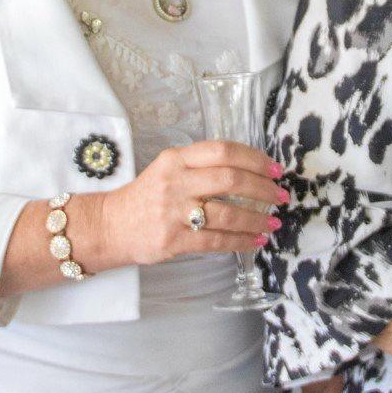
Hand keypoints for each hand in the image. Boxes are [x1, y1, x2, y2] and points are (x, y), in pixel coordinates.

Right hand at [91, 139, 285, 267]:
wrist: (111, 225)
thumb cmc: (147, 196)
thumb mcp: (169, 169)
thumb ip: (202, 165)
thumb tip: (251, 170)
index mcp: (176, 159)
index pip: (223, 151)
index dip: (255, 159)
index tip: (275, 170)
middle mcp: (175, 181)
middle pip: (230, 179)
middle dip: (263, 189)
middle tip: (281, 197)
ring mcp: (173, 212)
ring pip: (228, 214)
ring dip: (257, 219)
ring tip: (273, 223)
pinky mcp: (174, 240)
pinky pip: (217, 241)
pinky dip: (242, 242)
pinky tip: (256, 241)